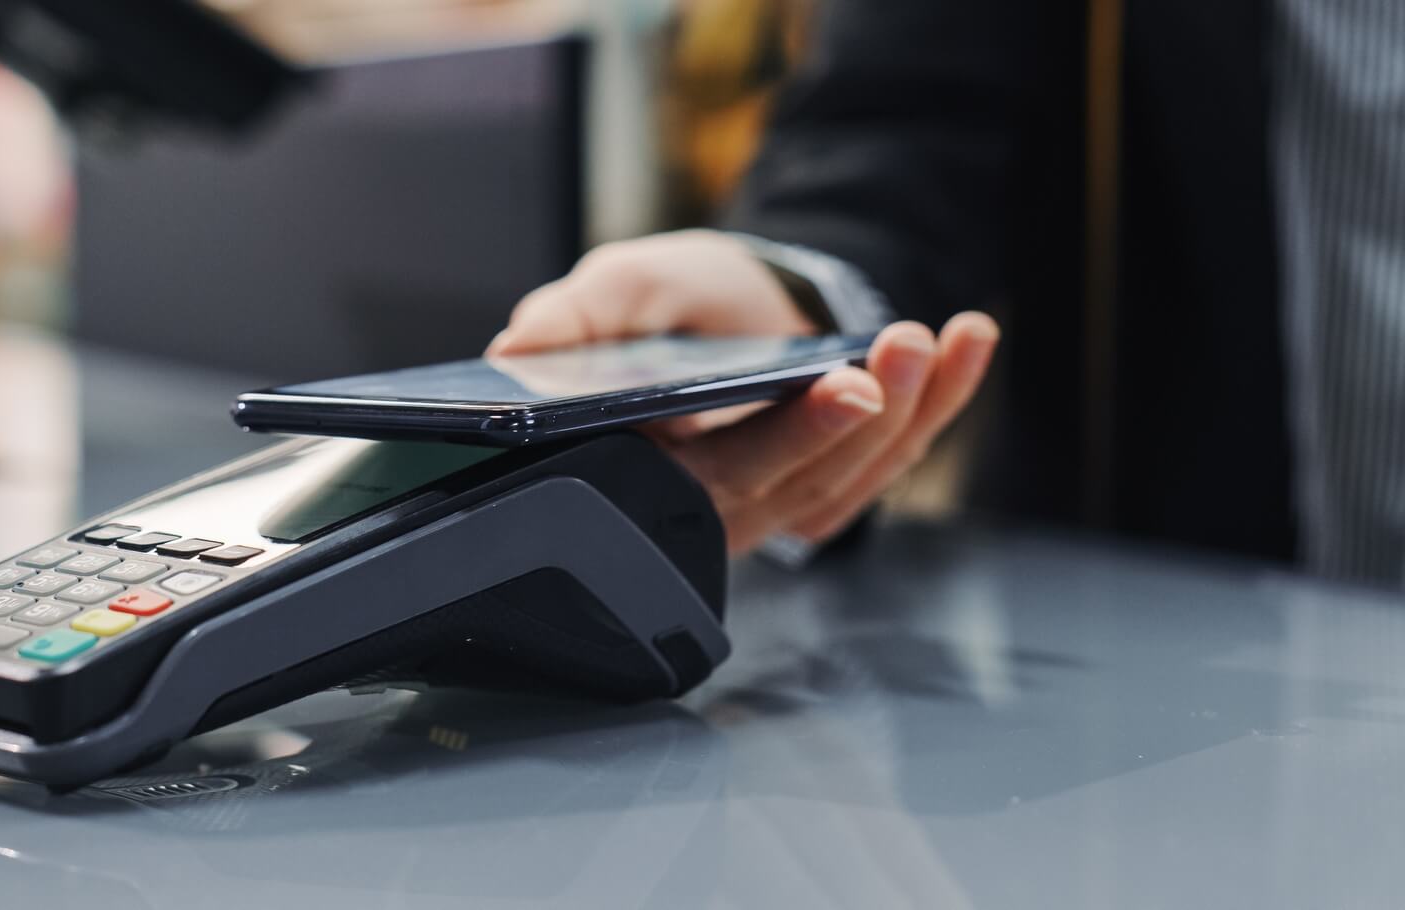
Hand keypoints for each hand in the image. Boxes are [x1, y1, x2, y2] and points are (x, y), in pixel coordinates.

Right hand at [488, 230, 998, 554]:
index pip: (718, 472)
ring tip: (940, 334)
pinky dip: (943, 399)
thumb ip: (567, 320)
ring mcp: (784, 495)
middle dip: (863, 418)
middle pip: (803, 477)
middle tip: (900, 350)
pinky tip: (971, 342)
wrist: (724, 294)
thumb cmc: (660, 304)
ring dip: (913, 407)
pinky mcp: (835, 478)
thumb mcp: (609, 292)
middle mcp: (718, 499)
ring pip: (857, 472)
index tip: (843, 386)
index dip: (788, 437)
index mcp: (649, 468)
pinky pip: (894, 455)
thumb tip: (512, 353)